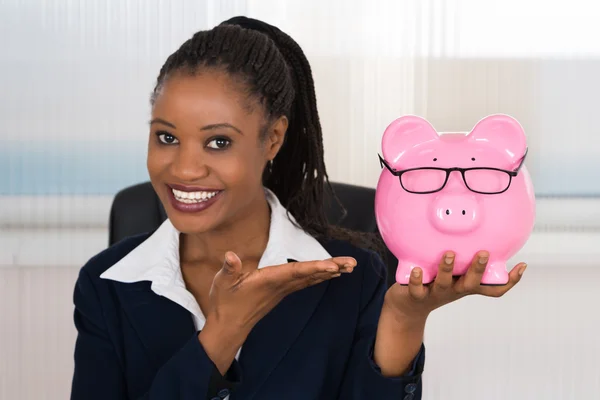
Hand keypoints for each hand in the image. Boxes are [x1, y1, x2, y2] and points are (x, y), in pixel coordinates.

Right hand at [198, 251, 355, 372]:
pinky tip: (329, 272)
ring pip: (310, 279)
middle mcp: (280, 286)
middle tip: (352, 264)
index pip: (295, 272)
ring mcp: (282, 291)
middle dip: (331, 268)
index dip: (314, 268)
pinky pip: (305, 282)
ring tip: (348, 267)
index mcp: (268, 281)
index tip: (332, 266)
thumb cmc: (225, 303)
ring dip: (329, 272)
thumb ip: (229, 269)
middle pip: (310, 275)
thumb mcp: (222, 283)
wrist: (228, 327)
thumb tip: (230, 256)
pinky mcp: (281, 292)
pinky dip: (318, 276)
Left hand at [384, 251, 526, 320]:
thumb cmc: (433, 284)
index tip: (521, 265)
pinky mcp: (416, 296)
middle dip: (478, 269)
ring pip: (443, 283)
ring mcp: (435, 293)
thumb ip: (462, 258)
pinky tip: (418, 270)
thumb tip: (475, 234)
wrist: (408, 307)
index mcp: (466, 285)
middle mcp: (454, 290)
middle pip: (471, 283)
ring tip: (448, 254)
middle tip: (483, 253)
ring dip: (446, 269)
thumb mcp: (452, 273)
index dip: (510, 281)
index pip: (493, 288)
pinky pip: (417, 289)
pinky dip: (417, 280)